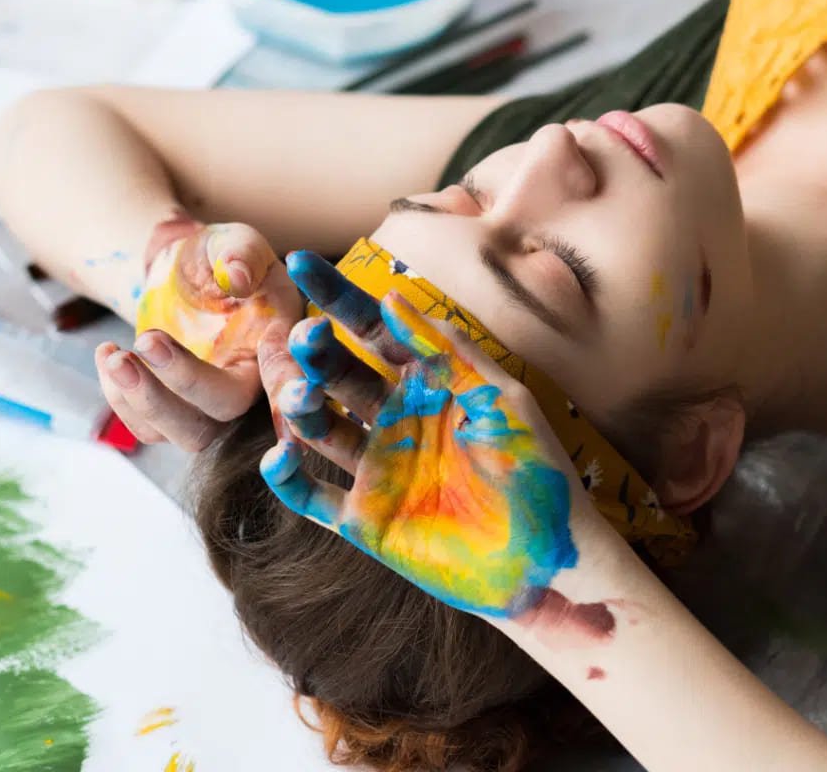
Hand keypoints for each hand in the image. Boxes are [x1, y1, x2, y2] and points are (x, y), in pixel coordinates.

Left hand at [96, 221, 301, 448]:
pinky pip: (149, 430)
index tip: (264, 387)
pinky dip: (121, 399)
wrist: (183, 272)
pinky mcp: (175, 412)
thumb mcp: (234, 240)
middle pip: (228, 410)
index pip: (287, 378)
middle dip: (184, 380)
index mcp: (278, 344)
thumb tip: (237, 277)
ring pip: (190, 435)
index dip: (284, 392)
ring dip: (147, 401)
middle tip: (148, 339)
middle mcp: (252, 384)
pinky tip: (108, 354)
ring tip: (114, 355)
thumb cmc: (218, 255)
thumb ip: (242, 253)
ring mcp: (212, 405)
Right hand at [256, 251, 596, 621]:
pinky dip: (288, 477)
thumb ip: (446, 349)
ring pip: (319, 426)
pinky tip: (280, 457)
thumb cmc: (534, 472)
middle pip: (337, 372)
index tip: (300, 260)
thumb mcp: (498, 399)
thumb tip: (392, 294)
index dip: (337, 296)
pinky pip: (312, 494)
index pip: (372, 329)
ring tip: (302, 394)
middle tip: (306, 336)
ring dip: (301, 405)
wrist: (546, 564)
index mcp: (425, 384)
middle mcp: (393, 419)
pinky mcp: (363, 518)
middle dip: (315, 349)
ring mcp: (376, 467)